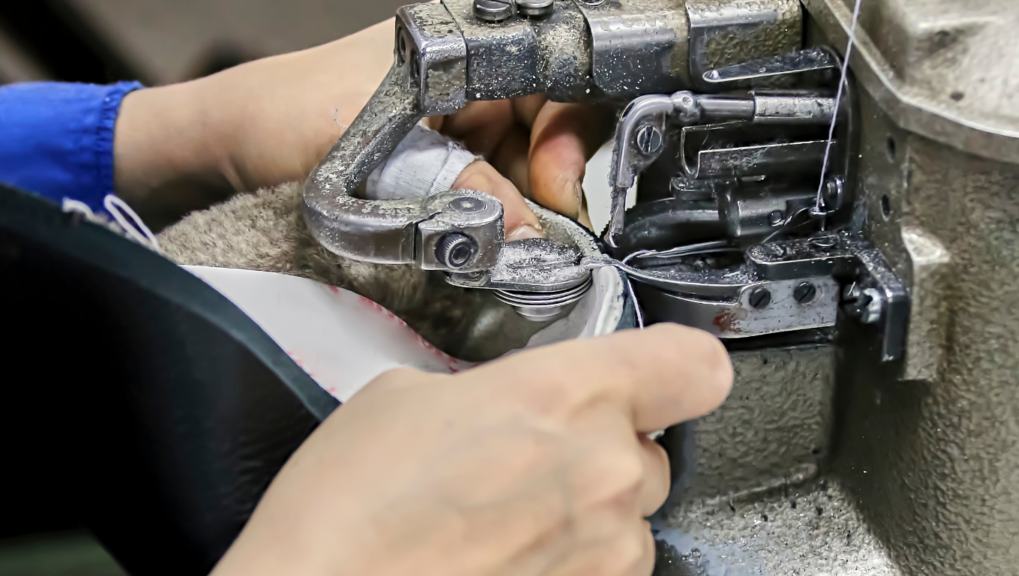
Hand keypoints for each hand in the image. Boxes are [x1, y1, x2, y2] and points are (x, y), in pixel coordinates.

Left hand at [112, 19, 609, 236]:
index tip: (554, 191)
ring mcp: (461, 128)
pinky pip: (496, 201)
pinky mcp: (446, 171)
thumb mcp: (378, 147)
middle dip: (553, 186)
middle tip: (539, 233)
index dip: (571, 132)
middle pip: (555, 131)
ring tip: (502, 248)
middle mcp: (473, 82)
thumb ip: (463, 187)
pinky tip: (484, 247)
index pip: (559, 73)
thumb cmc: (283, 112)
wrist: (224, 149)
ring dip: (525, 217)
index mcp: (465, 44)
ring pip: (530, 175)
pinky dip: (498, 229)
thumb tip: (533, 240)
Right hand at [211, 324, 732, 575]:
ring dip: (586, 514)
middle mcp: (604, 475)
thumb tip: (509, 406)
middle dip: (602, 451)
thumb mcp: (409, 398)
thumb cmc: (349, 509)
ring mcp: (604, 555)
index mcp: (566, 396)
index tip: (654, 374)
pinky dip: (568, 562)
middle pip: (651, 450)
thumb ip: (490, 392)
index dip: (674, 366)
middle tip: (531, 460)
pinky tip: (502, 558)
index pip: (693, 363)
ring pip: (630, 518)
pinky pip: (603, 570)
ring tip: (503, 521)